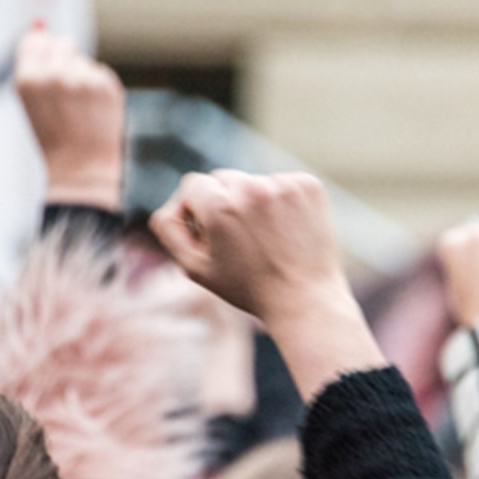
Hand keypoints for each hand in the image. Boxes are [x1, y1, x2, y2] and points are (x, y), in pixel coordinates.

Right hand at [15, 23, 124, 210]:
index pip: (35, 41)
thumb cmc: (52, 137)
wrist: (81, 168)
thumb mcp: (30, 99)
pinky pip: (99, 72)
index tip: (46, 76)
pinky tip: (92, 111)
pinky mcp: (107, 85)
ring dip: (80, 76)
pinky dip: (97, 87)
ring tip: (78, 108)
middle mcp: (55, 75)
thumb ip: (32, 59)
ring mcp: (83, 79)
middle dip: (63, 63)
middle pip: (62, 44)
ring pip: (82, 60)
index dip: (41, 57)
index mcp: (28, 79)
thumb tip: (39, 23)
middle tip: (65, 96)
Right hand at [150, 170, 383, 400]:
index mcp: (218, 206)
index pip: (192, 185)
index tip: (209, 233)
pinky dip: (282, 202)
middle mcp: (250, 188)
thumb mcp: (195, 268)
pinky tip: (287, 231)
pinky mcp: (308, 185)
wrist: (306, 299)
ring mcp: (283, 184)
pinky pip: (282, 184)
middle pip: (223, 179)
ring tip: (267, 240)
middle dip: (224, 204)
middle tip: (239, 240)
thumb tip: (170, 204)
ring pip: (253, 182)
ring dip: (254, 203)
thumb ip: (170, 230)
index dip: (195, 211)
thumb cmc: (247, 288)